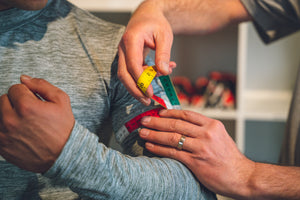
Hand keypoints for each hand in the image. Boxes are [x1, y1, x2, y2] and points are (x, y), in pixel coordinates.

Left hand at [0, 75, 74, 172]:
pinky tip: (17, 131)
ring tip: (23, 122)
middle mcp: (11, 120)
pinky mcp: (1, 147)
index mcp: (26, 106)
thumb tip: (23, 78)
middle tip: (29, 112)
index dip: (27, 93)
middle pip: (3, 99)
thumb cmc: (63, 128)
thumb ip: (41, 85)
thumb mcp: (61, 101)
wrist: (63, 155)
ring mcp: (4, 135)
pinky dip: (4, 128)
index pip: (15, 88)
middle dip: (15, 102)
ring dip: (8, 114)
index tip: (34, 101)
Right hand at [118, 0, 174, 104]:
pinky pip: (131, 72)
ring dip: (136, 87)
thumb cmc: (156, 23)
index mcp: (131, 40)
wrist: (147, 15)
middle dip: (134, 90)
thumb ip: (163, 54)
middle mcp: (123, 48)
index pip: (133, 65)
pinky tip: (155, 76)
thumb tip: (164, 72)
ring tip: (149, 96)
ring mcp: (123, 53)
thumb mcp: (164, 36)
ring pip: (125, 75)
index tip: (150, 92)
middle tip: (147, 100)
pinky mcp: (127, 58)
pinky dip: (141, 78)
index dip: (141, 81)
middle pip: (124, 74)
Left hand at [139, 109, 254, 198]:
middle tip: (144, 120)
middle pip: (176, 124)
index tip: (158, 113)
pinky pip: (172, 152)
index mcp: (212, 125)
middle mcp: (206, 134)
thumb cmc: (230, 158)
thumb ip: (203, 129)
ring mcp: (200, 148)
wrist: (242, 176)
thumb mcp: (220, 136)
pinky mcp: (195, 161)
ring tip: (142, 132)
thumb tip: (182, 124)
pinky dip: (159, 148)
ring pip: (172, 137)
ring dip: (154, 134)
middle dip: (157, 122)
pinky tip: (150, 146)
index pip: (186, 114)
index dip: (170, 113)